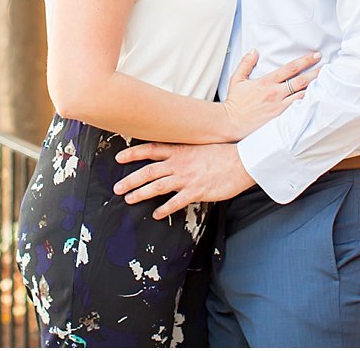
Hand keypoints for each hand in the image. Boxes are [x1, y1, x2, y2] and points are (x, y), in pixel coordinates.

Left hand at [114, 142, 254, 218]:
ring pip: (157, 187)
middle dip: (130, 180)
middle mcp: (179, 163)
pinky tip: (156, 214)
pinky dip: (164, 209)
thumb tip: (173, 155)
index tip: (119, 158)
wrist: (242, 161)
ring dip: (140, 194)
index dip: (133, 153)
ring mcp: (186, 178)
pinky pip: (175, 202)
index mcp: (180, 150)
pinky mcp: (196, 192)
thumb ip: (184, 151)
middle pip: (148, 171)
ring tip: (129, 199)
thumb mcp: (200, 145)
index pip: (150, 149)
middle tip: (117, 187)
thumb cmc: (223, 153)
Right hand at [221, 49, 319, 138]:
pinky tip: (317, 103)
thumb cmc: (234, 102)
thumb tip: (254, 50)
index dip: (305, 61)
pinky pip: (298, 111)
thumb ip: (246, 63)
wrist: (230, 122)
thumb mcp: (237, 79)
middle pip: (301, 81)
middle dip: (316, 73)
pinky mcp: (280, 119)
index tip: (316, 56)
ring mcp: (279, 107)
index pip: (290, 68)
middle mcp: (276, 93)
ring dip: (315, 90)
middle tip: (328, 68)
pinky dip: (308, 106)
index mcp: (267, 82)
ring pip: (302, 96)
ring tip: (328, 85)